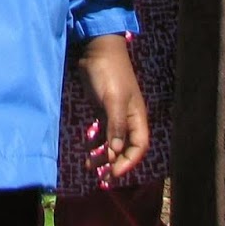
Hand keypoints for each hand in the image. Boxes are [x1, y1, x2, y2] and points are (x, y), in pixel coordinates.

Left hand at [74, 34, 147, 182]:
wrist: (96, 48)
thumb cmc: (108, 72)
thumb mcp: (113, 100)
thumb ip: (116, 127)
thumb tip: (115, 153)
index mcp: (136, 117)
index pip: (138, 147)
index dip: (128, 163)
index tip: (112, 174)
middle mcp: (128, 118)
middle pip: (125, 148)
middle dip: (114, 163)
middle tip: (100, 177)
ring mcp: (115, 113)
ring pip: (112, 142)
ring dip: (102, 155)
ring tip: (89, 166)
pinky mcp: (102, 107)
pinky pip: (102, 131)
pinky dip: (95, 142)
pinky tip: (86, 147)